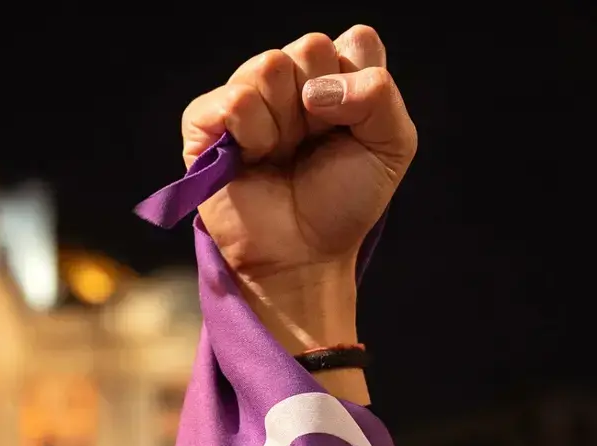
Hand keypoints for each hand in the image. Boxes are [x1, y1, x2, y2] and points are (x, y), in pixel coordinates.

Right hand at [182, 26, 416, 284]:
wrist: (302, 254)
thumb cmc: (343, 201)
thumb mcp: (391, 146)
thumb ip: (378, 95)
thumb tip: (315, 89)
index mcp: (334, 76)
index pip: (355, 41)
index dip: (359, 86)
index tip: (353, 128)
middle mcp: (288, 79)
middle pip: (309, 47)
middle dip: (320, 105)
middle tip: (313, 144)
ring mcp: (244, 97)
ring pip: (267, 66)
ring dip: (283, 123)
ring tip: (280, 154)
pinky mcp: (205, 122)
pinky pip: (231, 100)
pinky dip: (250, 135)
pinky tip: (252, 159)